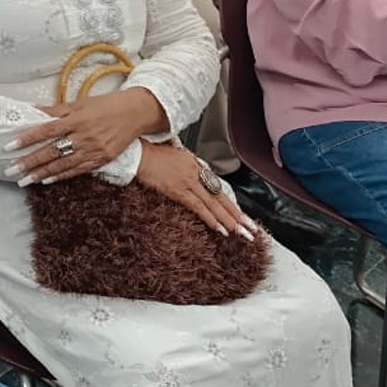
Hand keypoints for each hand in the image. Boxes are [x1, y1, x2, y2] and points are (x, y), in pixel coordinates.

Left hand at [10, 89, 160, 185]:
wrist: (135, 113)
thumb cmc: (105, 105)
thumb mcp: (79, 103)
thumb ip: (56, 110)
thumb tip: (32, 111)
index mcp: (77, 119)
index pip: (46, 130)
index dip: (28, 139)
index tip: (10, 146)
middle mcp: (84, 136)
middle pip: (52, 151)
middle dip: (30, 162)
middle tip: (11, 170)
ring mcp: (93, 150)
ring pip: (63, 164)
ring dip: (41, 173)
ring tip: (24, 180)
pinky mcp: (102, 160)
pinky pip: (78, 170)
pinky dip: (61, 176)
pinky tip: (46, 180)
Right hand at [135, 142, 257, 239]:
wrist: (137, 154)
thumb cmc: (149, 155)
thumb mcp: (172, 157)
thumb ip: (185, 168)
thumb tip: (192, 179)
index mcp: (194, 164)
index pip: (217, 187)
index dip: (229, 202)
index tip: (241, 215)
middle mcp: (195, 172)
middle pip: (220, 196)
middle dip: (236, 214)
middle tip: (250, 228)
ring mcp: (188, 181)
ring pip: (213, 204)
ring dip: (228, 220)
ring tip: (240, 232)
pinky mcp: (178, 190)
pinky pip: (198, 207)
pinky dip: (210, 218)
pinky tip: (220, 228)